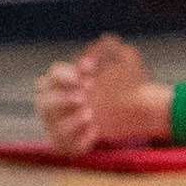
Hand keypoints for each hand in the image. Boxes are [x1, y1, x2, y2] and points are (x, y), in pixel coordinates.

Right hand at [34, 35, 165, 153]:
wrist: (142, 108)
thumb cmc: (126, 82)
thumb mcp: (125, 62)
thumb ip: (114, 50)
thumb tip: (107, 40)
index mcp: (65, 82)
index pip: (52, 75)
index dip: (65, 75)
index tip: (85, 75)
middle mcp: (57, 104)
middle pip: (43, 102)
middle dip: (60, 100)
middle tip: (83, 98)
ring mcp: (62, 124)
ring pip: (53, 126)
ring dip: (69, 121)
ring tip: (90, 115)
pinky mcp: (71, 143)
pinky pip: (66, 146)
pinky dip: (80, 140)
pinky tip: (97, 132)